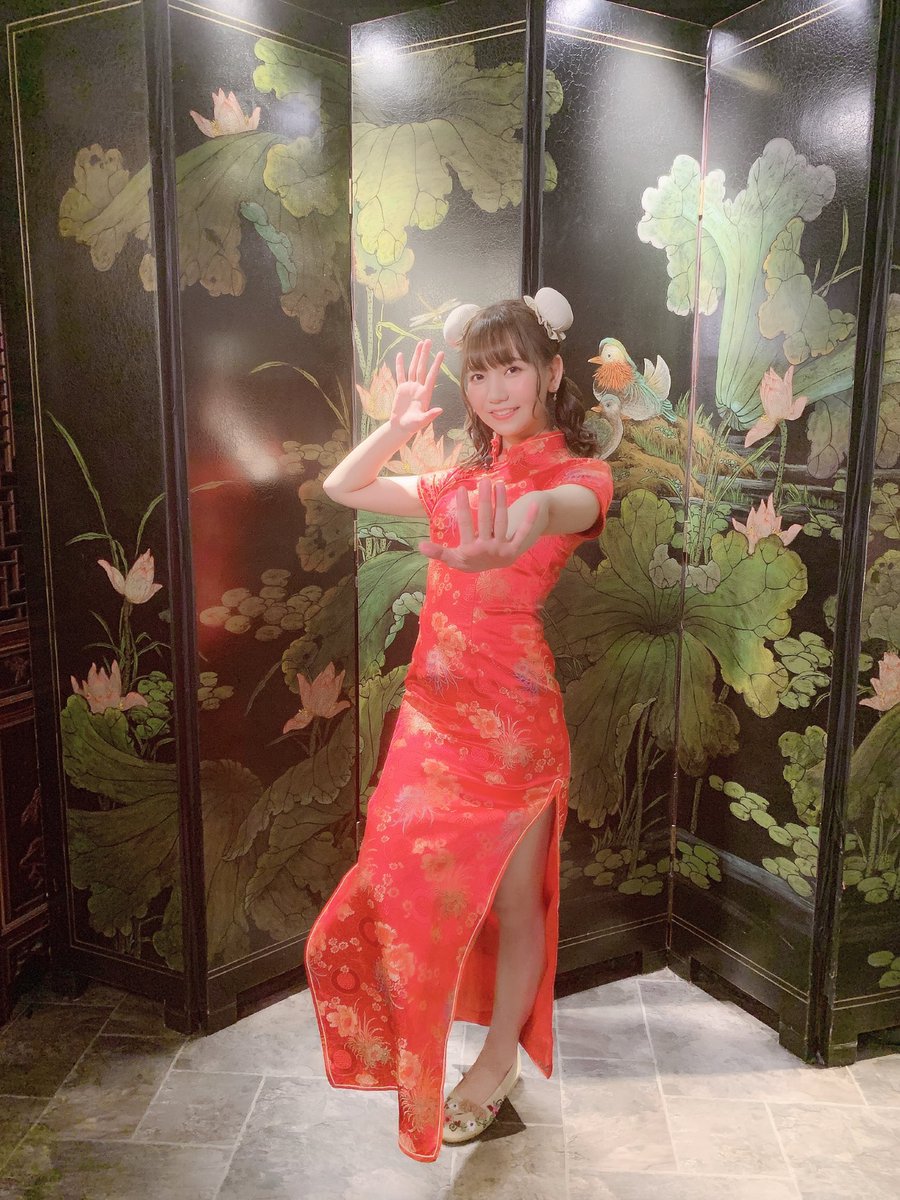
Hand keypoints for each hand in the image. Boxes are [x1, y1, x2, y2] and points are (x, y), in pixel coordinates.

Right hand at [391, 339, 444, 434]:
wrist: (401, 427)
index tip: (441, 353)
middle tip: (428, 341)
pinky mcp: (401, 388)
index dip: (436, 364)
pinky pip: (401, 374)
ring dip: (416, 356)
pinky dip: (400, 365)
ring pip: (413, 368)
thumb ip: (430, 415)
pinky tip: (400, 355)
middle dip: (425, 354)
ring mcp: (410, 387)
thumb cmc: (412, 426)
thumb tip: (440, 410)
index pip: (431, 376)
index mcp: (425, 393)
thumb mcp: (422, 421)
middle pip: (422, 368)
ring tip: (419, 343)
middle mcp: (419, 387)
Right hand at [419, 479, 541, 571]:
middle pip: (485, 519)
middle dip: (484, 499)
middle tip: (483, 480)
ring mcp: (502, 549)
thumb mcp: (452, 558)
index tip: (461, 488)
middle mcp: (486, 549)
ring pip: (501, 521)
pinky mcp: (514, 550)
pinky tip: (534, 506)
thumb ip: (438, 552)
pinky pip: (523, 534)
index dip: (462, 506)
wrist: (487, 571)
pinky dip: (529, 521)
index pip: (465, 524)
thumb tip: (419, 546)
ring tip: (499, 484)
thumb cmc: (467, 560)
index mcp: (470, 550)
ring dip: (501, 502)